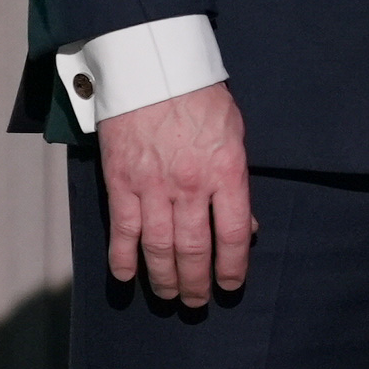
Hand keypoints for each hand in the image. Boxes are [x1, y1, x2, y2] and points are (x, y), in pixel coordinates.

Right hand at [100, 80, 254, 307]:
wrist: (152, 65)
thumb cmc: (199, 96)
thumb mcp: (235, 133)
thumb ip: (238, 181)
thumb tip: (247, 226)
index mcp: (225, 171)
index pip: (234, 234)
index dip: (233, 267)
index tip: (230, 285)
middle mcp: (190, 185)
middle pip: (195, 249)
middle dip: (197, 283)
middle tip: (197, 302)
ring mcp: (152, 186)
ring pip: (159, 247)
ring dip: (164, 278)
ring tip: (169, 296)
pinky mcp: (121, 182)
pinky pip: (122, 231)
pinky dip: (123, 258)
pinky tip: (127, 278)